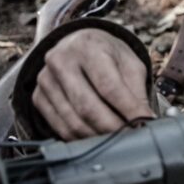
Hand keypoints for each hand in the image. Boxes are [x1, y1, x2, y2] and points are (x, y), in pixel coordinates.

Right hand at [34, 28, 153, 139]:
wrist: (77, 44)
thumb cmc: (107, 54)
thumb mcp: (129, 62)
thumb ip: (137, 89)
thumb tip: (145, 119)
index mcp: (87, 47)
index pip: (108, 86)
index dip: (128, 109)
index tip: (144, 122)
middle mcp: (61, 61)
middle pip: (87, 107)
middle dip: (113, 127)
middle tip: (132, 135)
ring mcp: (46, 80)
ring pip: (73, 121)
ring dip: (98, 136)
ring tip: (118, 139)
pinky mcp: (38, 97)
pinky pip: (60, 127)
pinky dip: (82, 138)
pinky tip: (98, 138)